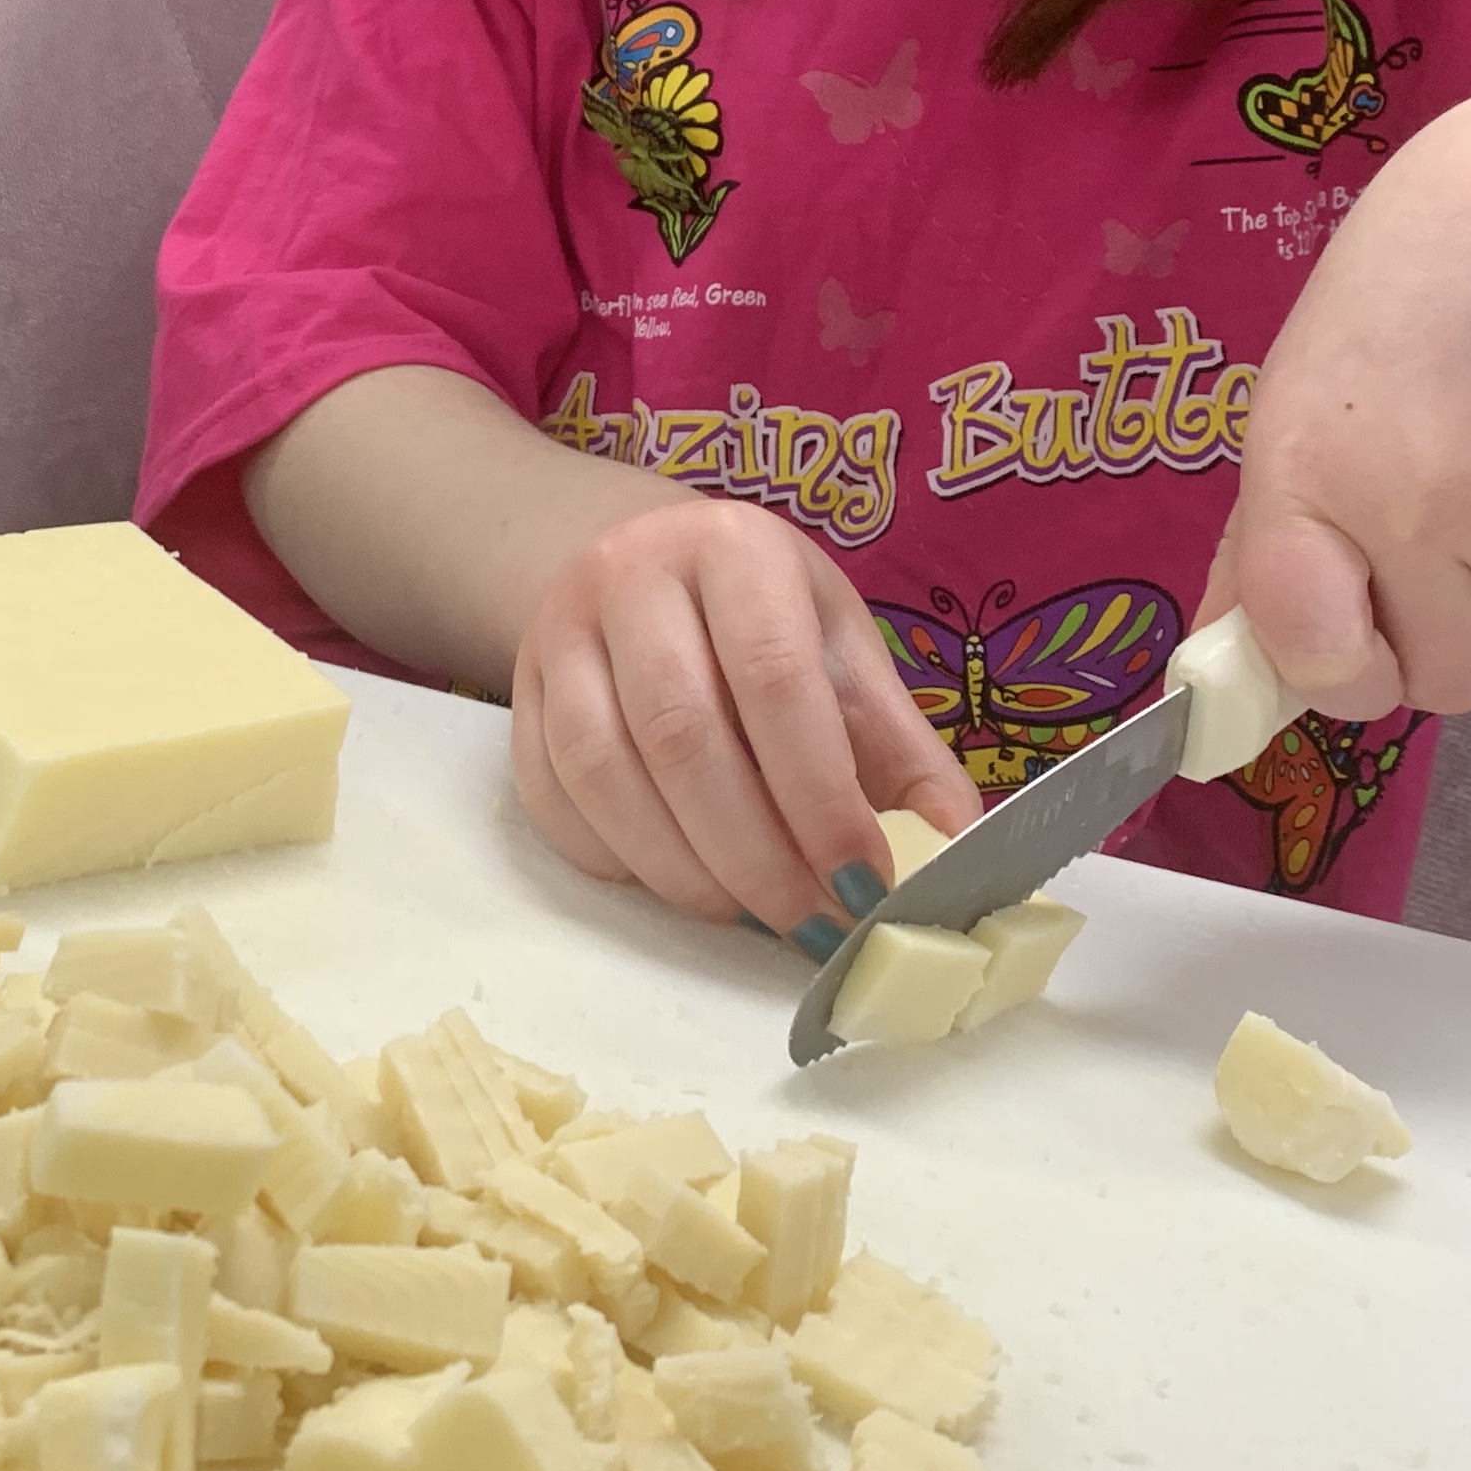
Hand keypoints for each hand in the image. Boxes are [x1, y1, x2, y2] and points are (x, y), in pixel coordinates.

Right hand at [508, 499, 978, 940]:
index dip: (820, 794)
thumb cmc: (759, 617)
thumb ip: (897, 745)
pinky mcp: (517, 697)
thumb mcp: (839, 647)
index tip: (862, 880)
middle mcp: (631, 576)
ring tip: (749, 913)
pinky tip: (680, 882)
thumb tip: (954, 844)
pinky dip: (618, 861)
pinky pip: (553, 798)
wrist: (639, 567)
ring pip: (605, 773)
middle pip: (682, 735)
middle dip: (756, 853)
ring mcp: (559, 635)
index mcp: (734, 549)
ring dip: (684, 868)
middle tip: (810, 921)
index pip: (773, 679)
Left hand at [1217, 95, 1470, 723]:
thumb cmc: (1380, 324)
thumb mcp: (1286, 419)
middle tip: (1416, 563)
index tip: (1342, 638)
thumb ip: (1257, 560)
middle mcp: (1416, 509)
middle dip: (1428, 646)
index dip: (1337, 675)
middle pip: (1443, 681)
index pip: (1323, 663)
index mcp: (1308, 485)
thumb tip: (1217, 682)